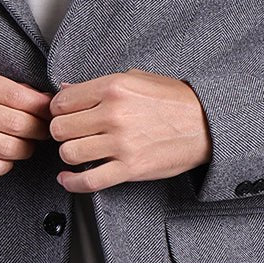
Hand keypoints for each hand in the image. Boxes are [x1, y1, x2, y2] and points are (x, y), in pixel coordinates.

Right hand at [0, 62, 53, 177]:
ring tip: (24, 145)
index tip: (49, 113)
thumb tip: (43, 99)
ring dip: (24, 150)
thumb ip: (5, 87)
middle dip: (38, 131)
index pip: (18, 96)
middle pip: (17, 124)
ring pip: (8, 148)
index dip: (42, 108)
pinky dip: (6, 165)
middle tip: (43, 132)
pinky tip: (4, 157)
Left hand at [48, 69, 211, 192]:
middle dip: (60, 132)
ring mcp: (121, 143)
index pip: (62, 101)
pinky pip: (89, 181)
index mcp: (114, 88)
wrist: (206, 124)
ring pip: (70, 153)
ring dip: (69, 154)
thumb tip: (66, 90)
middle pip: (60, 128)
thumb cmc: (174, 100)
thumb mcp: (137, 79)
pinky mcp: (130, 168)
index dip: (57, 110)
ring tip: (77, 151)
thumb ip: (98, 84)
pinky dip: (72, 183)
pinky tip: (69, 178)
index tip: (62, 115)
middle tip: (69, 133)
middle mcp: (114, 114)